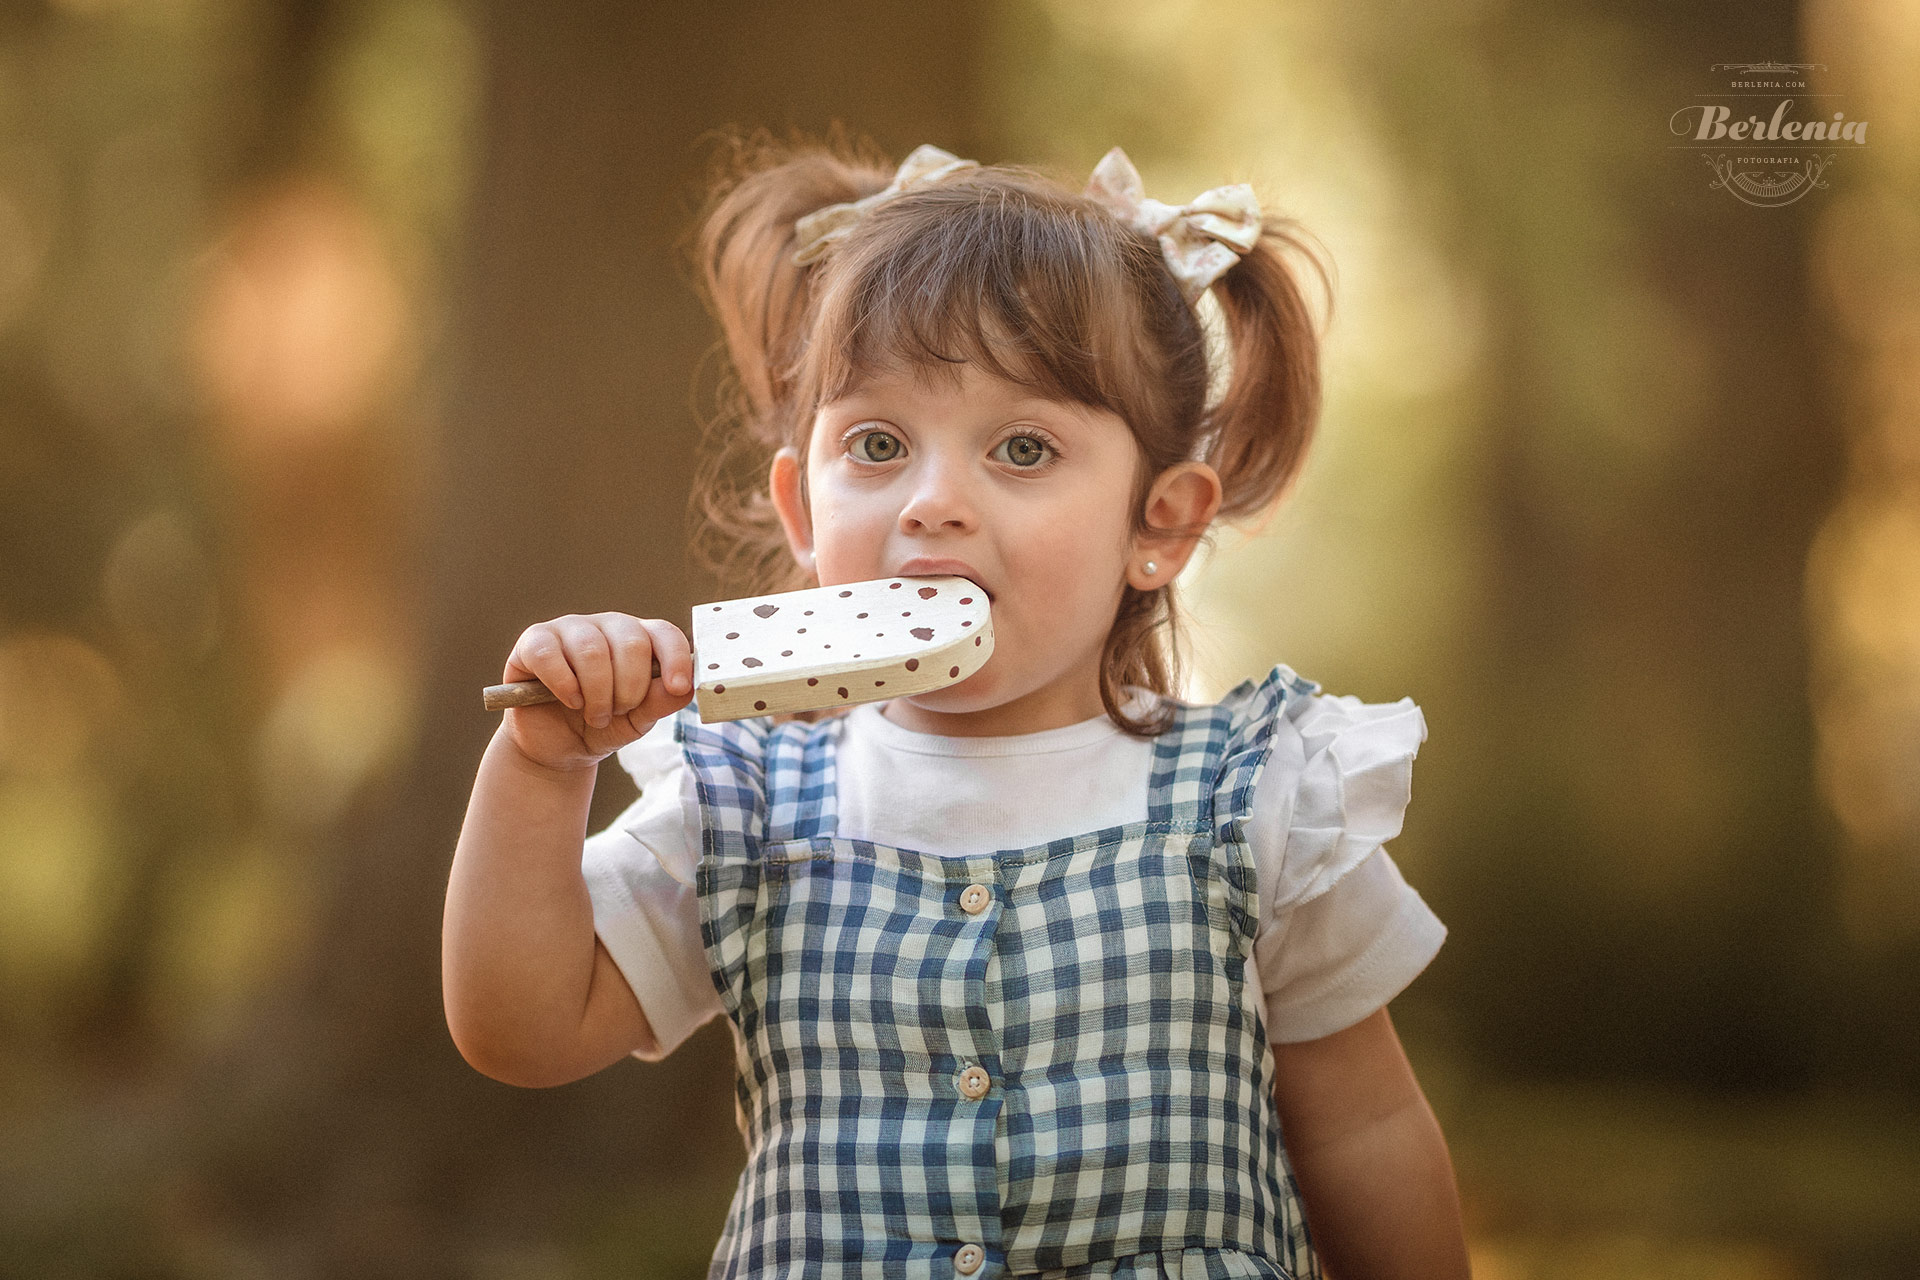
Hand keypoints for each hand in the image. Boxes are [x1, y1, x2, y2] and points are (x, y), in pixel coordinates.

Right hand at [499, 613, 692, 770]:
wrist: (557, 747)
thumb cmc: (602, 725)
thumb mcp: (638, 720)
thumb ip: (660, 702)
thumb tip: (684, 688)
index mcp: (639, 638)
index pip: (664, 633)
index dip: (676, 658)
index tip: (677, 687)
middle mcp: (607, 626)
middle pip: (631, 642)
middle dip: (629, 688)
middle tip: (618, 712)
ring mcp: (570, 629)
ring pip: (592, 650)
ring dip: (598, 693)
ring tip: (594, 715)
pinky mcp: (534, 641)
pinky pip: (550, 655)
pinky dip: (564, 685)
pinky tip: (570, 701)